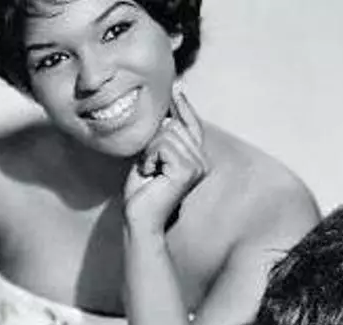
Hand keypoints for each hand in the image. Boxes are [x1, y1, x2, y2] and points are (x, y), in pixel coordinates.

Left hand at [122, 82, 208, 233]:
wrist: (140, 217)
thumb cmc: (143, 191)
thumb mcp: (152, 157)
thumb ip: (161, 138)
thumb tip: (164, 114)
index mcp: (197, 157)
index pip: (191, 124)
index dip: (183, 106)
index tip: (176, 89)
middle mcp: (202, 160)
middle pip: (174, 124)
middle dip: (153, 140)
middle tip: (149, 164)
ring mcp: (197, 165)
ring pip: (166, 133)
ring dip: (149, 151)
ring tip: (150, 170)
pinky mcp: (187, 170)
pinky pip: (161, 145)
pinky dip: (149, 157)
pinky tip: (150, 173)